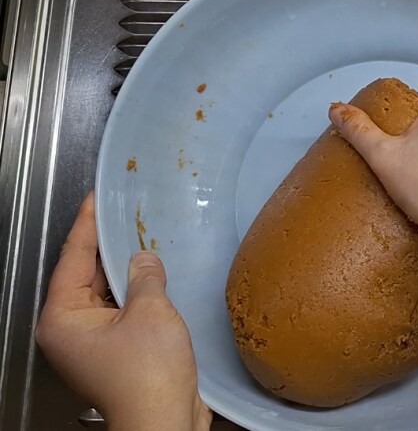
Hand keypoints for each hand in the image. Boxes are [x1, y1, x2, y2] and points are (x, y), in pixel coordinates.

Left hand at [35, 193, 210, 430]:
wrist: (164, 421)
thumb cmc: (148, 376)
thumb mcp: (150, 311)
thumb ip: (145, 276)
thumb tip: (144, 258)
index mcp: (61, 318)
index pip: (72, 258)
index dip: (87, 226)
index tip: (95, 200)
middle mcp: (67, 332)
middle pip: (85, 276)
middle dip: (107, 248)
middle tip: (125, 215)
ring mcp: (89, 345)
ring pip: (105, 296)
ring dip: (125, 274)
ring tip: (145, 242)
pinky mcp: (113, 354)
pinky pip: (121, 314)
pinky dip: (136, 296)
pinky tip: (156, 281)